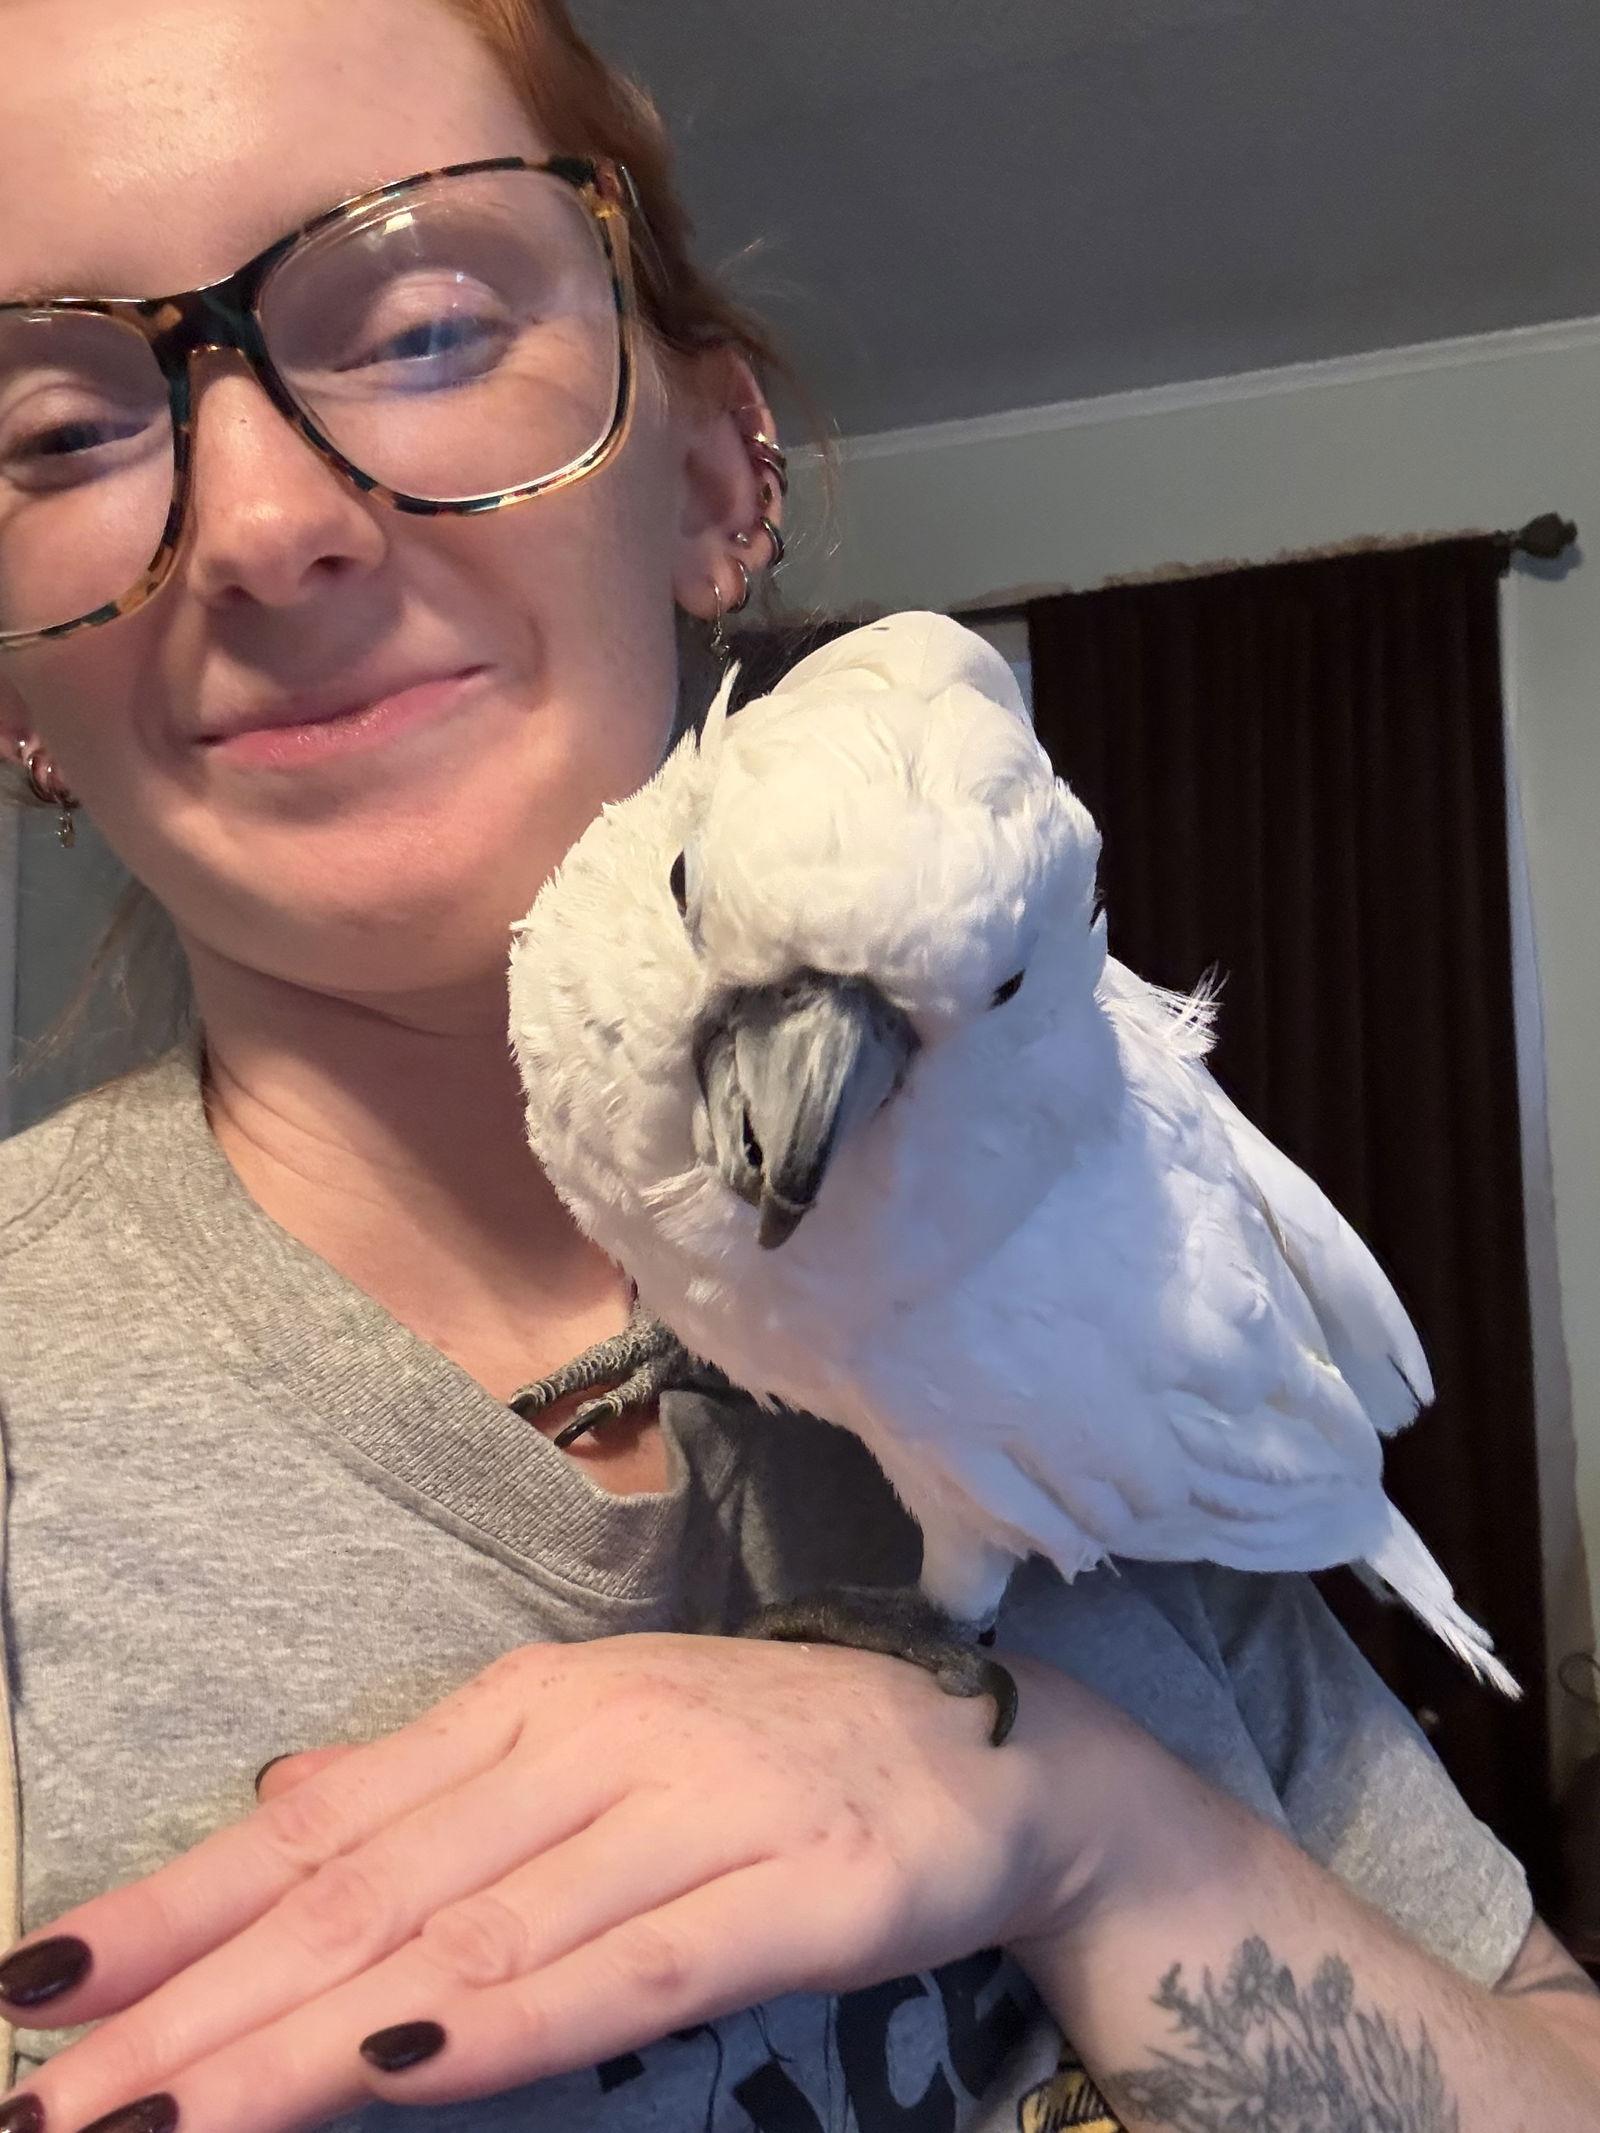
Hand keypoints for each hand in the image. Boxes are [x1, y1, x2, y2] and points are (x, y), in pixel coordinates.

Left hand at [0, 1631, 1160, 2132]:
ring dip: (309, 2034)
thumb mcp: (589, 1741)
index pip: (322, 1817)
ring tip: (169, 2117)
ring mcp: (694, 1805)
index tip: (33, 1982)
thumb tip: (277, 1793)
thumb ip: (437, 1781)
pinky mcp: (791, 1886)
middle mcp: (592, 1739)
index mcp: (530, 1704)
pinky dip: (506, 2019)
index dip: (174, 1902)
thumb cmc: (762, 1756)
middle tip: (56, 2101)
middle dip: (197, 1999)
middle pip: (368, 1885)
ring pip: (470, 1930)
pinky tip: (400, 2068)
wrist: (986, 1753)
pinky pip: (627, 1965)